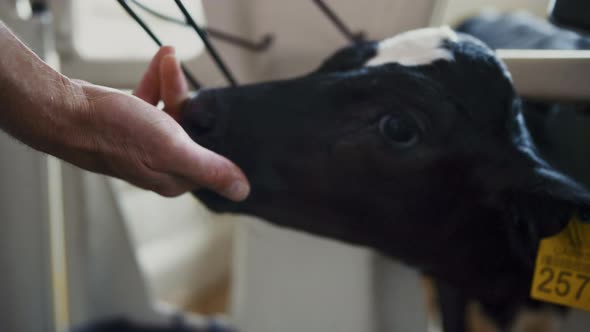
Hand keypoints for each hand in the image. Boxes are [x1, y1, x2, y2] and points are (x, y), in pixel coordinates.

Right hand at [61, 47, 249, 199]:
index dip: (212, 131)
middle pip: (189, 131)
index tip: (213, 106)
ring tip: (165, 59)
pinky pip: (150, 103)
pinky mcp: (126, 126)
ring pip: (169, 113)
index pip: (209, 160)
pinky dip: (155, 83)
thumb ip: (209, 169)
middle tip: (175, 71)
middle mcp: (159, 164)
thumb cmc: (114, 133)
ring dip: (170, 84)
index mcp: (174, 177)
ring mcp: (141, 145)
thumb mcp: (173, 149)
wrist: (63, 112)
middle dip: (185, 99)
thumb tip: (242, 191)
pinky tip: (158, 62)